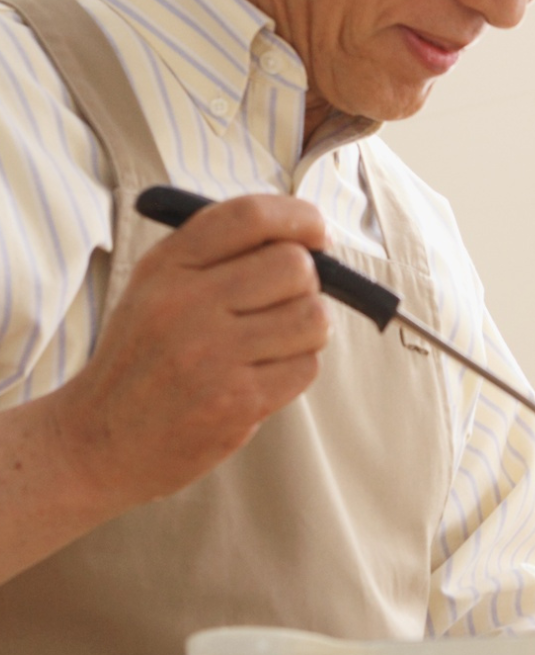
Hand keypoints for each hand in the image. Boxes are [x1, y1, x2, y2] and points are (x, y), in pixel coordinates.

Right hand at [52, 193, 330, 511]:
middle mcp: (186, 304)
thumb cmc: (145, 357)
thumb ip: (221, 253)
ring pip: (312, 317)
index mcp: (167, 266)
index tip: (316, 233)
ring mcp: (211, 354)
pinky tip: (259, 376)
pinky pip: (307, 365)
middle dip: (304, 284)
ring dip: (306, 330)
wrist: (99, 439)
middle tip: (282, 304)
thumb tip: (309, 236)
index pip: (249, 216)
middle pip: (296, 266)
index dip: (299, 217)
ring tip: (270, 343)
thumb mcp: (158, 287)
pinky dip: (295, 368)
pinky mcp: (236, 400)